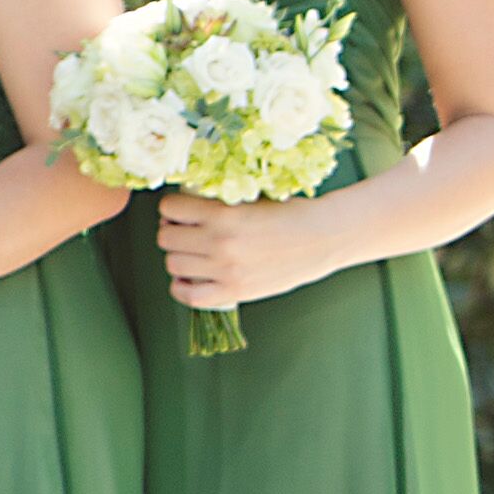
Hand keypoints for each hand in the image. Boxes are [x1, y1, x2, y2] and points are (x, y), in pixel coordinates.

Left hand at [156, 190, 325, 314]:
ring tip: (193, 253)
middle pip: (166, 238)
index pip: (170, 208)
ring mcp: (227, 270)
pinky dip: (182, 288)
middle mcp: (221, 243)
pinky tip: (190, 279)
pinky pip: (189, 296)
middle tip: (187, 232)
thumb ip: (217, 204)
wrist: (327, 237)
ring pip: (173, 265)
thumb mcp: (250, 197)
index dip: (173, 208)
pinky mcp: (235, 292)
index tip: (181, 211)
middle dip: (174, 232)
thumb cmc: (291, 213)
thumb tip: (182, 209)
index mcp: (224, 213)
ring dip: (179, 257)